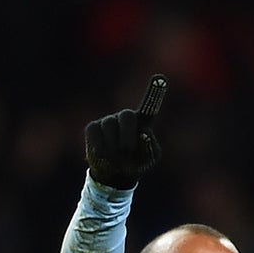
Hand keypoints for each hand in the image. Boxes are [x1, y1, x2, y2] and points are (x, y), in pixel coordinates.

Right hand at [85, 74, 166, 189]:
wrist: (114, 175)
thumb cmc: (135, 164)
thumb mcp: (148, 161)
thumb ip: (149, 149)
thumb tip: (142, 135)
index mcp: (143, 122)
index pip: (150, 105)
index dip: (155, 92)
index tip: (161, 78)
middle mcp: (125, 117)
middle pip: (126, 115)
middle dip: (127, 135)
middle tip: (127, 151)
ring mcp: (108, 121)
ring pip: (109, 127)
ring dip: (113, 148)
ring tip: (116, 159)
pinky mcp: (92, 128)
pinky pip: (95, 135)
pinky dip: (100, 150)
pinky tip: (103, 156)